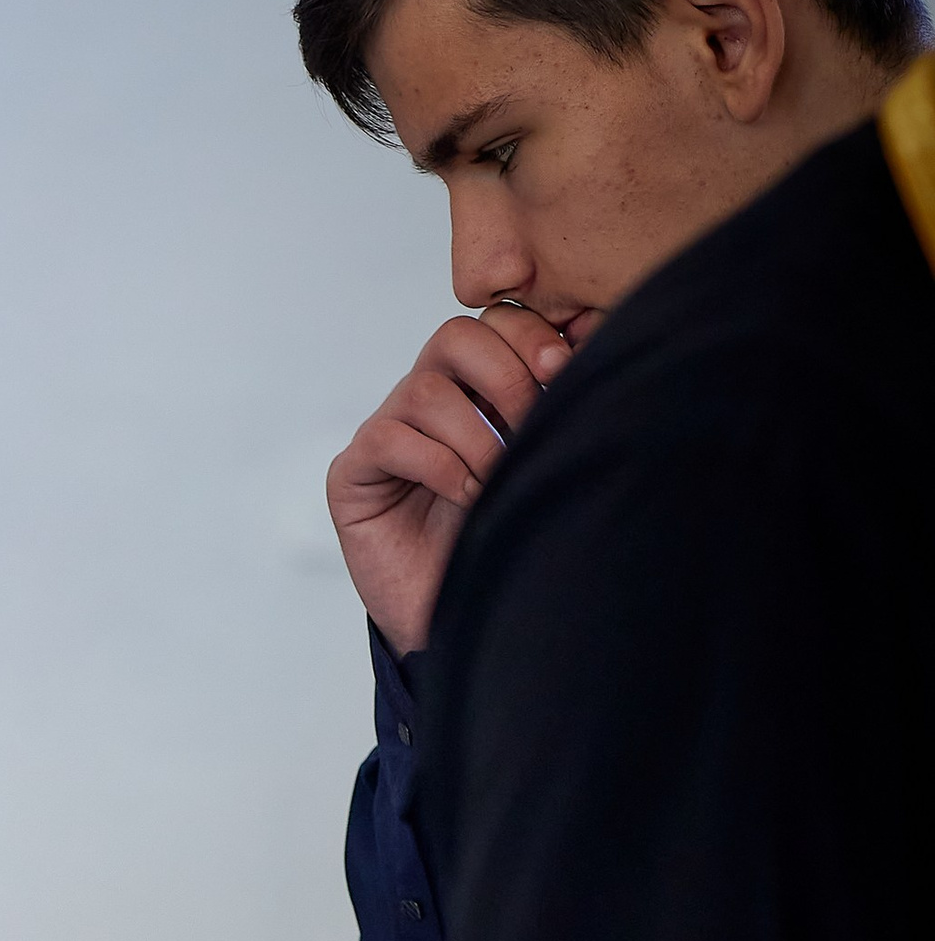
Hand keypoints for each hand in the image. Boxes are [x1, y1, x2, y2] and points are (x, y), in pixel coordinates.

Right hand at [326, 303, 574, 653]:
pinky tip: (463, 496)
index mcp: (475, 389)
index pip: (493, 322)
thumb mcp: (541, 466)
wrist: (460, 618)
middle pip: (455, 335)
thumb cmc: (503, 541)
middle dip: (505, 377)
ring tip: (493, 482)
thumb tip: (588, 350)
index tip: (563, 373)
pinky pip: (390, 437)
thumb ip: (554, 411)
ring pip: (426, 390)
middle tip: (527, 431)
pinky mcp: (352, 472)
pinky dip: (438, 464)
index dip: (529, 337)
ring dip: (474, 437)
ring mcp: (386, 432)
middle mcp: (427, 400)